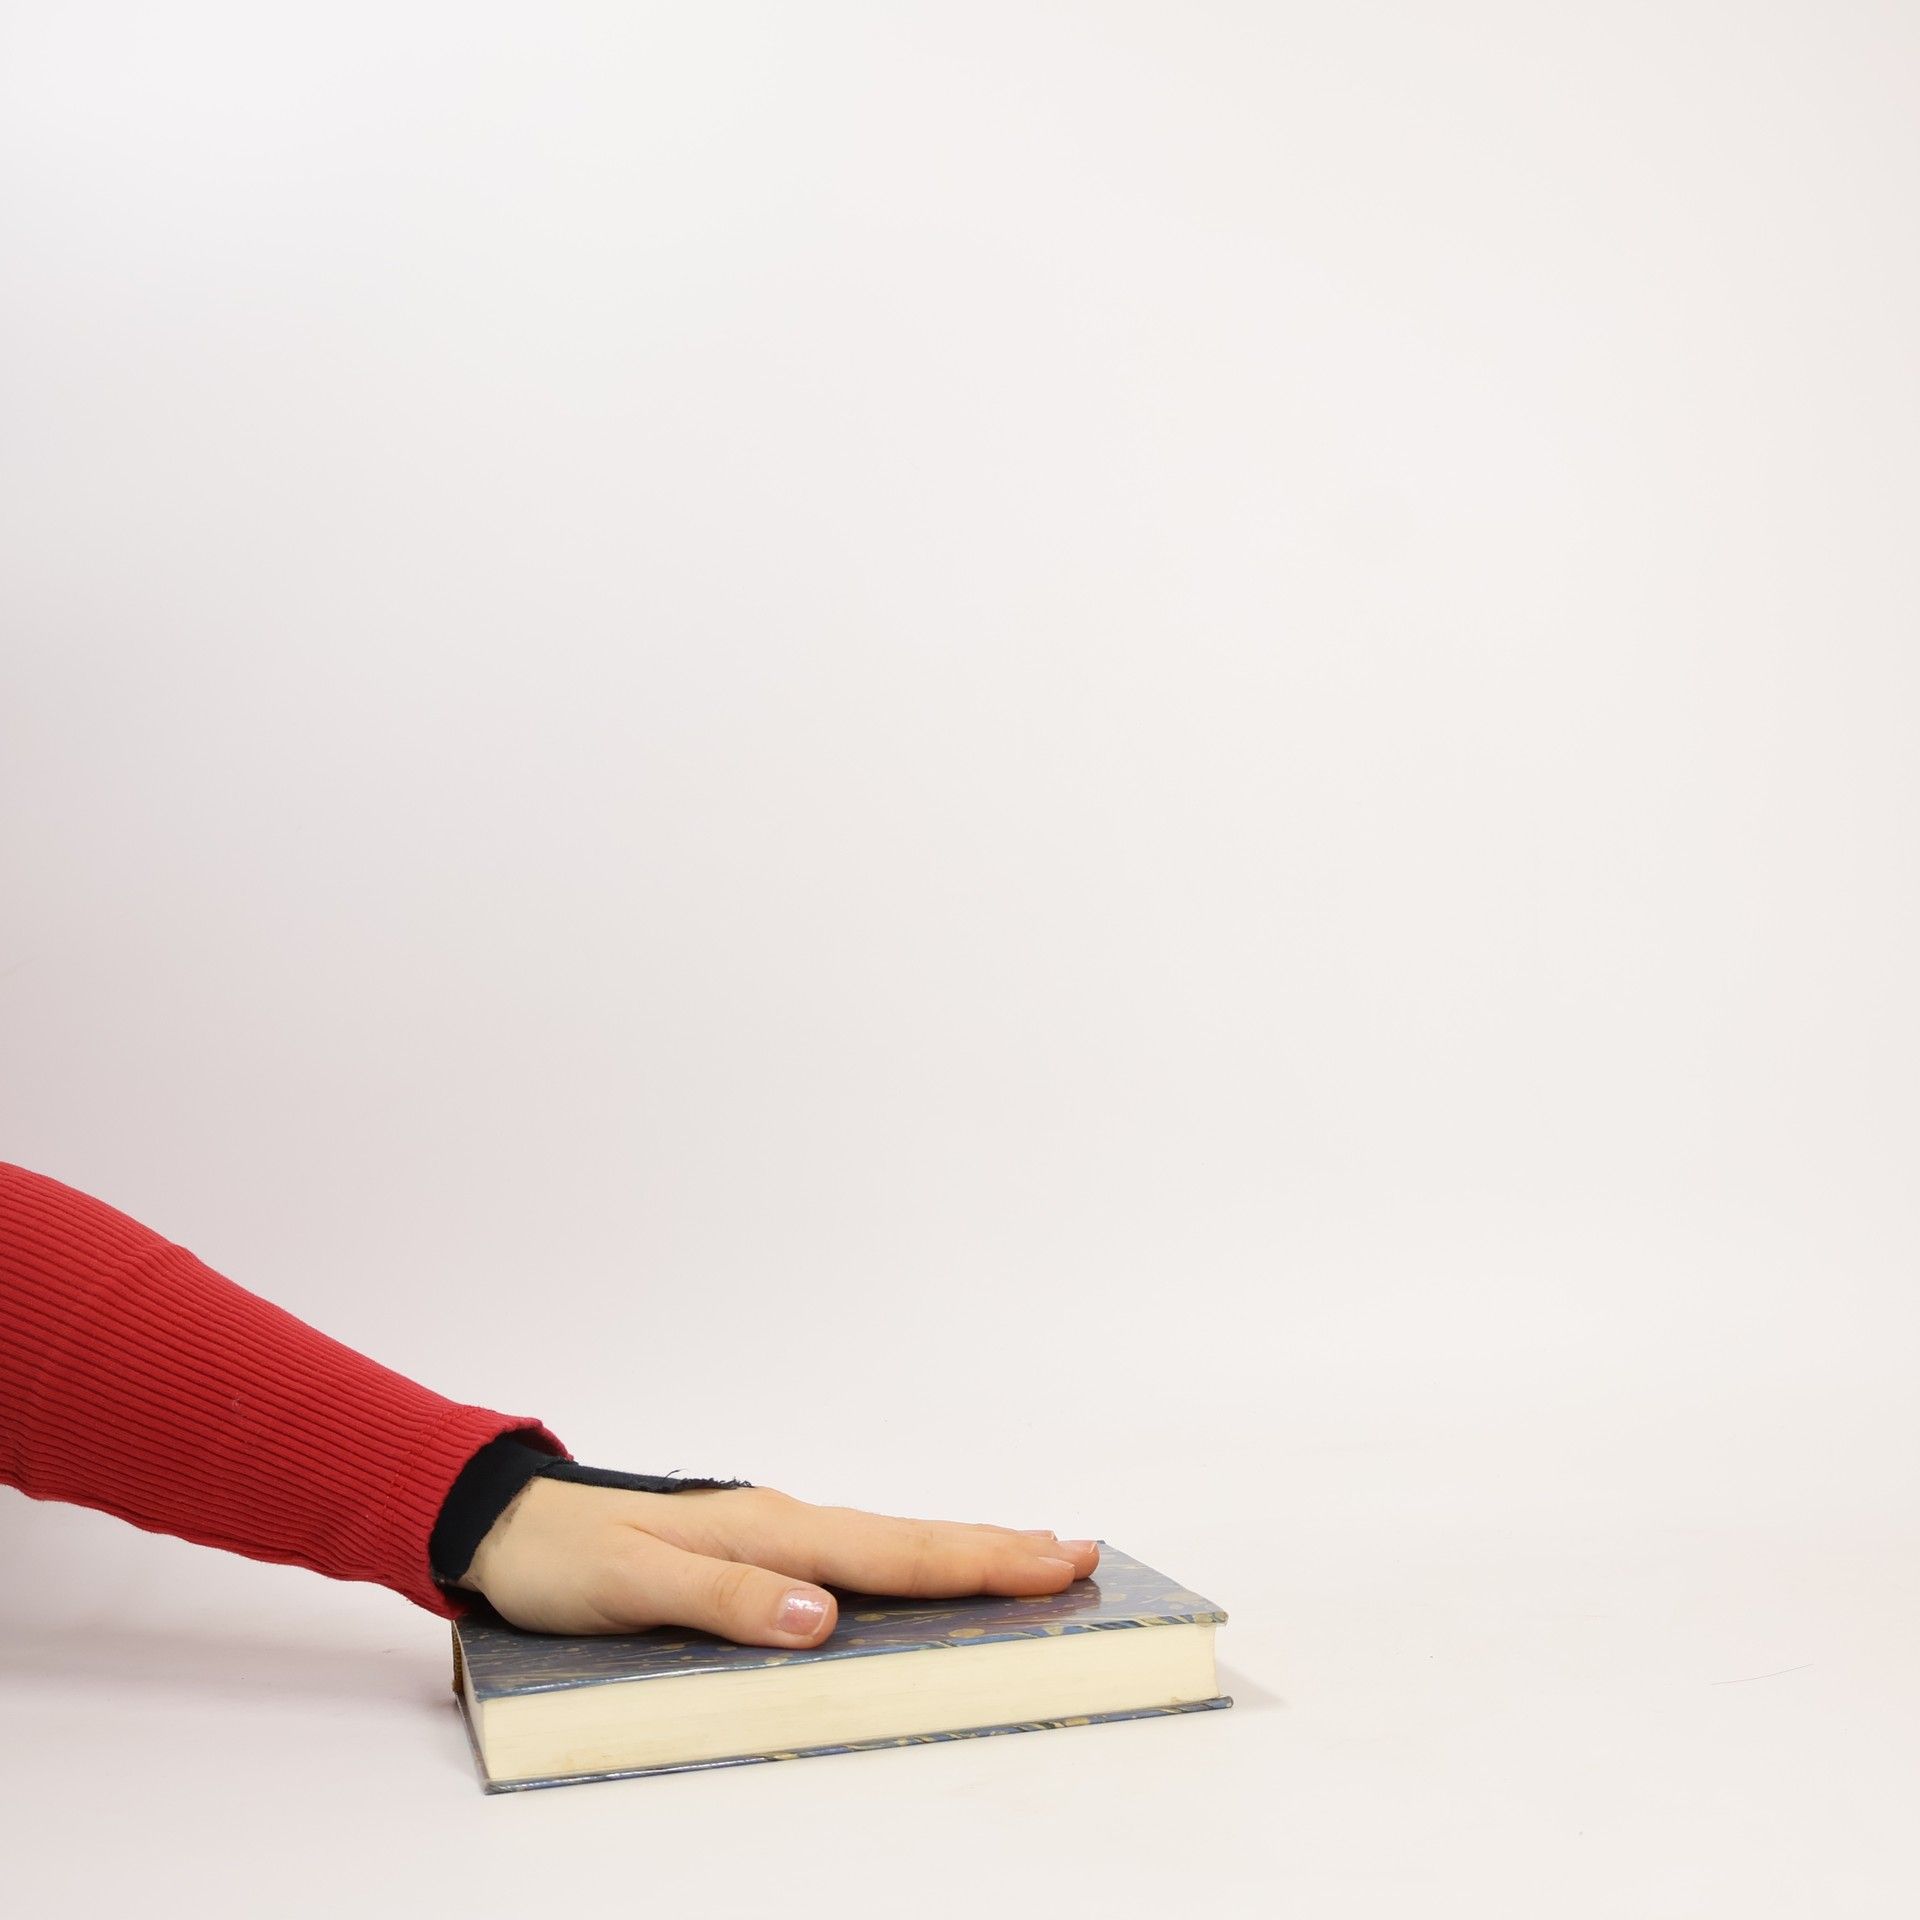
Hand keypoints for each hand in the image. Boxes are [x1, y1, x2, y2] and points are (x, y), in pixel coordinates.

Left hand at [459, 1480, 1100, 1642]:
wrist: (511, 1522)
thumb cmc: (566, 1556)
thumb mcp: (635, 1586)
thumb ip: (729, 1602)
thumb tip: (823, 1619)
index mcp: (769, 1528)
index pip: (894, 1552)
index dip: (980, 1561)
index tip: (1059, 1558)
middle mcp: (785, 1523)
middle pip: (911, 1541)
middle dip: (998, 1550)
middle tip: (1082, 1553)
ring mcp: (776, 1532)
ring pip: (891, 1546)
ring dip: (964, 1553)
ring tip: (1033, 1558)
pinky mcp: (760, 1550)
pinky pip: (857, 1558)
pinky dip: (911, 1564)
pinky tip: (926, 1575)